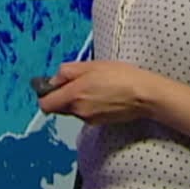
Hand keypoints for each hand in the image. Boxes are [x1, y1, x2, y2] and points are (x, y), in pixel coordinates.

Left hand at [36, 60, 164, 124]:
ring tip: (94, 86)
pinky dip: (88, 105)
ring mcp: (88, 119)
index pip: (45, 104)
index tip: (51, 85)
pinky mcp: (99, 123)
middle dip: (63, 95)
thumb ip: (67, 72)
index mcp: (74, 95)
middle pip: (59, 107)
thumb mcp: (91, 65)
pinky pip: (85, 113)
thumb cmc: (121, 77)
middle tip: (77, 81)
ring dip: (76, 99)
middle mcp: (78, 111)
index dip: (45, 94)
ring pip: (72, 110)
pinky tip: (102, 95)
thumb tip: (53, 79)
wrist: (144, 95)